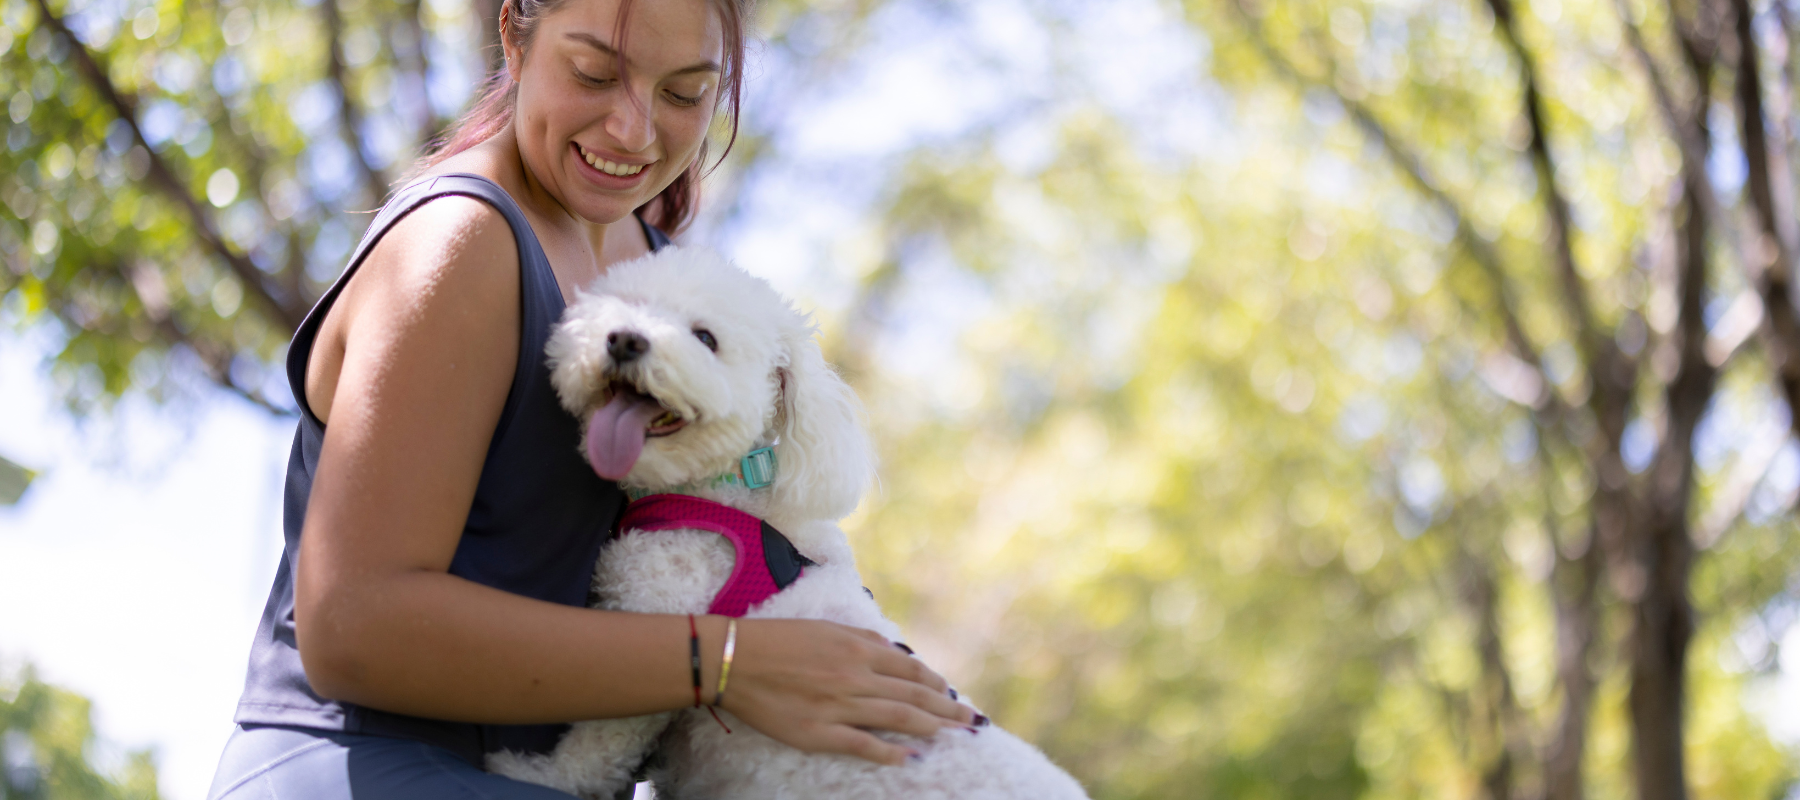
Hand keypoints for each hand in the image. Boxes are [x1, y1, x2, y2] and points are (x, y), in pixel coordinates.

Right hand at [716, 618, 976, 765]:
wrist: (735, 660)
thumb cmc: (778, 639)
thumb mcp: (826, 627)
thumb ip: (863, 639)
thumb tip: (895, 650)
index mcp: (857, 648)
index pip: (910, 667)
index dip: (936, 682)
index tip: (951, 694)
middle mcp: (855, 676)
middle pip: (913, 694)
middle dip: (946, 709)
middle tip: (970, 721)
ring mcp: (839, 705)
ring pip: (897, 717)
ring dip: (929, 728)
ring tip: (951, 736)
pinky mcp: (820, 732)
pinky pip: (863, 745)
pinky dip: (889, 753)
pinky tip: (910, 759)